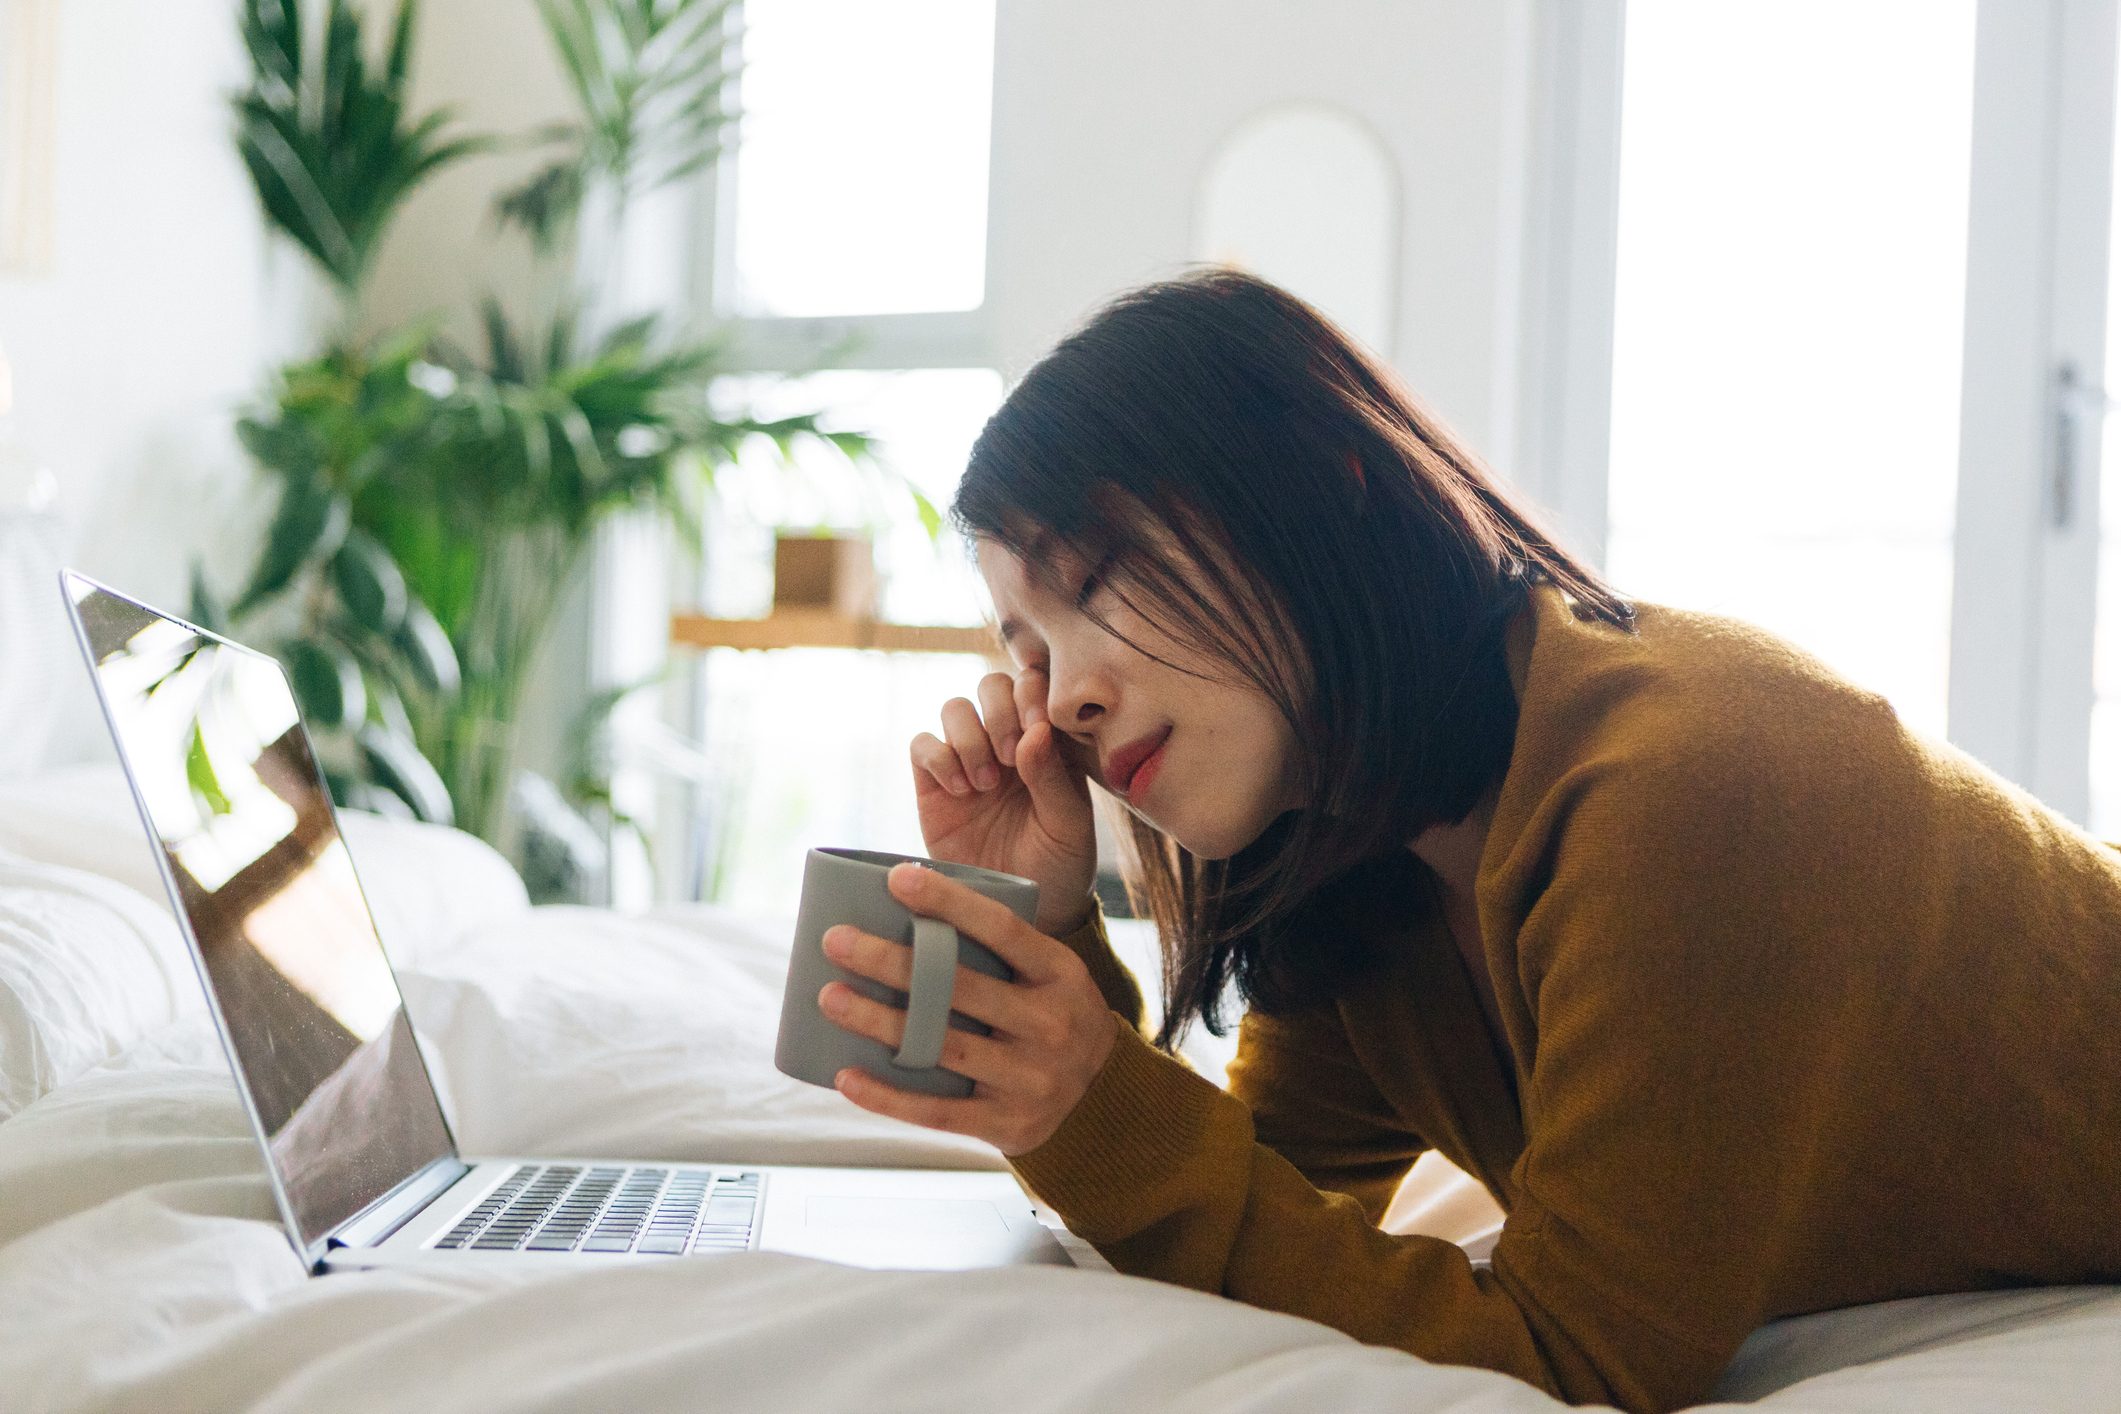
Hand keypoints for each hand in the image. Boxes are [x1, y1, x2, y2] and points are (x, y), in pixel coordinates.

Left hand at [818, 862, 1118, 1155]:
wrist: (1103, 1101)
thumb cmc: (1055, 1017)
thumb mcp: (1052, 975)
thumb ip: (999, 949)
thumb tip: (908, 909)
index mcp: (1061, 975)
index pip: (1002, 929)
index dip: (949, 901)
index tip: (896, 878)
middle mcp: (1050, 1024)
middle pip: (961, 988)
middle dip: (892, 962)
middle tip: (836, 940)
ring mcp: (1030, 1078)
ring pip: (942, 1047)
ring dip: (878, 1022)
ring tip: (830, 997)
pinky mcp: (1007, 1124)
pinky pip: (937, 1111)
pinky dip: (887, 1096)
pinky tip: (845, 1077)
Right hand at [911, 667, 1096, 935]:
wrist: (1020, 911)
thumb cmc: (1058, 865)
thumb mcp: (1069, 826)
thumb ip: (1052, 776)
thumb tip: (1035, 729)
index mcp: (1047, 742)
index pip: (1034, 686)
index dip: (1031, 696)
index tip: (1036, 730)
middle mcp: (1007, 742)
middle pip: (991, 684)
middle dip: (999, 714)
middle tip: (1010, 759)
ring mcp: (968, 760)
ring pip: (954, 708)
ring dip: (968, 738)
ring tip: (984, 784)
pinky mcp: (933, 784)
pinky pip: (922, 744)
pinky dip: (938, 758)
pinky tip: (961, 793)